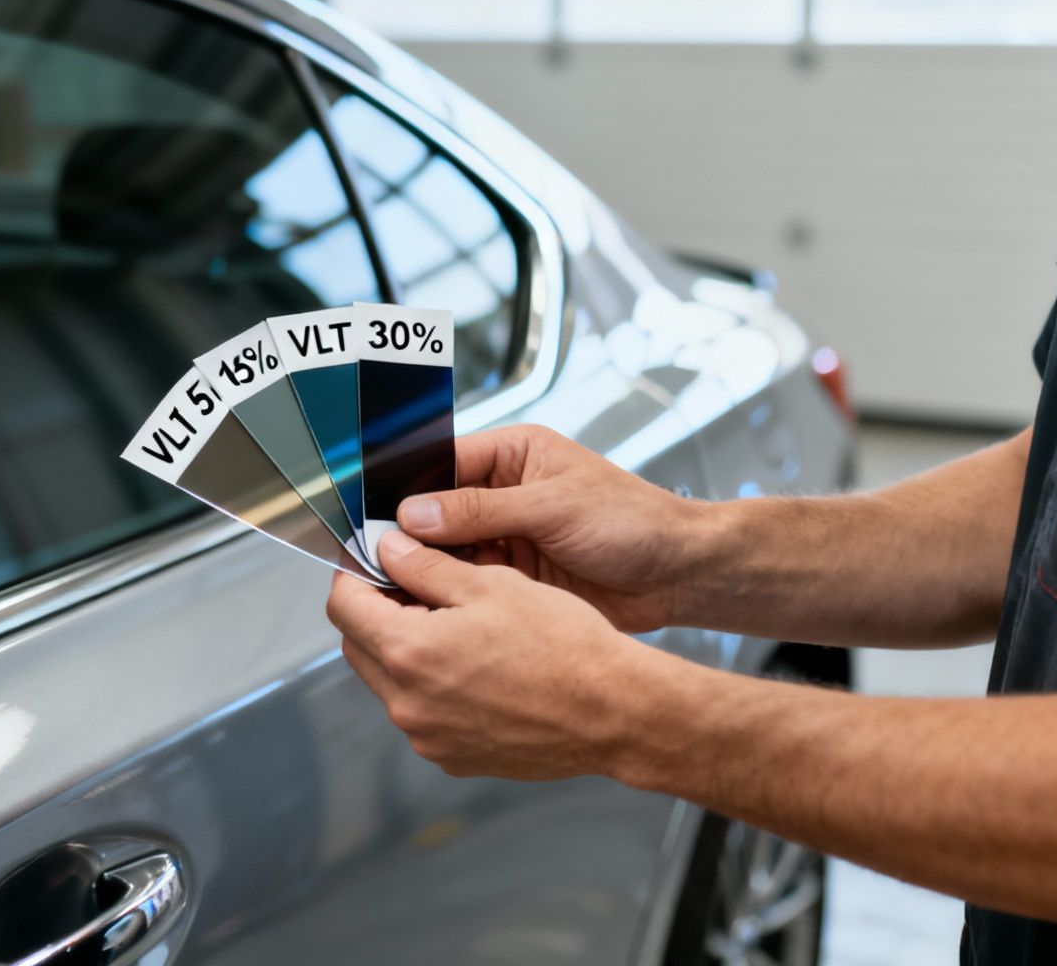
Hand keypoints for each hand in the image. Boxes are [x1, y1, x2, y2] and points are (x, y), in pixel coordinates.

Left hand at [327, 531, 671, 780]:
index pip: (343, 606)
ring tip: (457, 626)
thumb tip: (386, 549)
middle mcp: (408, 705)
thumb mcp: (491, 584)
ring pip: (389, 682)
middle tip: (417, 586)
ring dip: (405, 650)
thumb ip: (424, 566)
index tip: (374, 559)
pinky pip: (422, 714)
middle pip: (359, 646)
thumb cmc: (564, 646)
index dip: (354, 573)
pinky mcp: (452, 758)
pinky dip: (432, 687)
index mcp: (409, 653)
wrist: (615, 713)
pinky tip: (476, 667)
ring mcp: (428, 738)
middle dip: (377, 611)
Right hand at [396, 424, 705, 632]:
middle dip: (412, 534)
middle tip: (379, 557)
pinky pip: (469, 581)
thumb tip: (416, 514)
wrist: (679, 574)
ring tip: (398, 582)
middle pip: (437, 510)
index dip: (409, 489)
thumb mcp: (553, 506)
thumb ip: (482, 510)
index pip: (442, 463)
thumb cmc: (634, 521)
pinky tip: (430, 602)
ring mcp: (507, 536)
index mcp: (513, 455)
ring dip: (428, 565)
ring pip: (448, 549)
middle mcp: (503, 492)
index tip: (377, 516)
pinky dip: (450, 591)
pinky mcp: (514, 577)